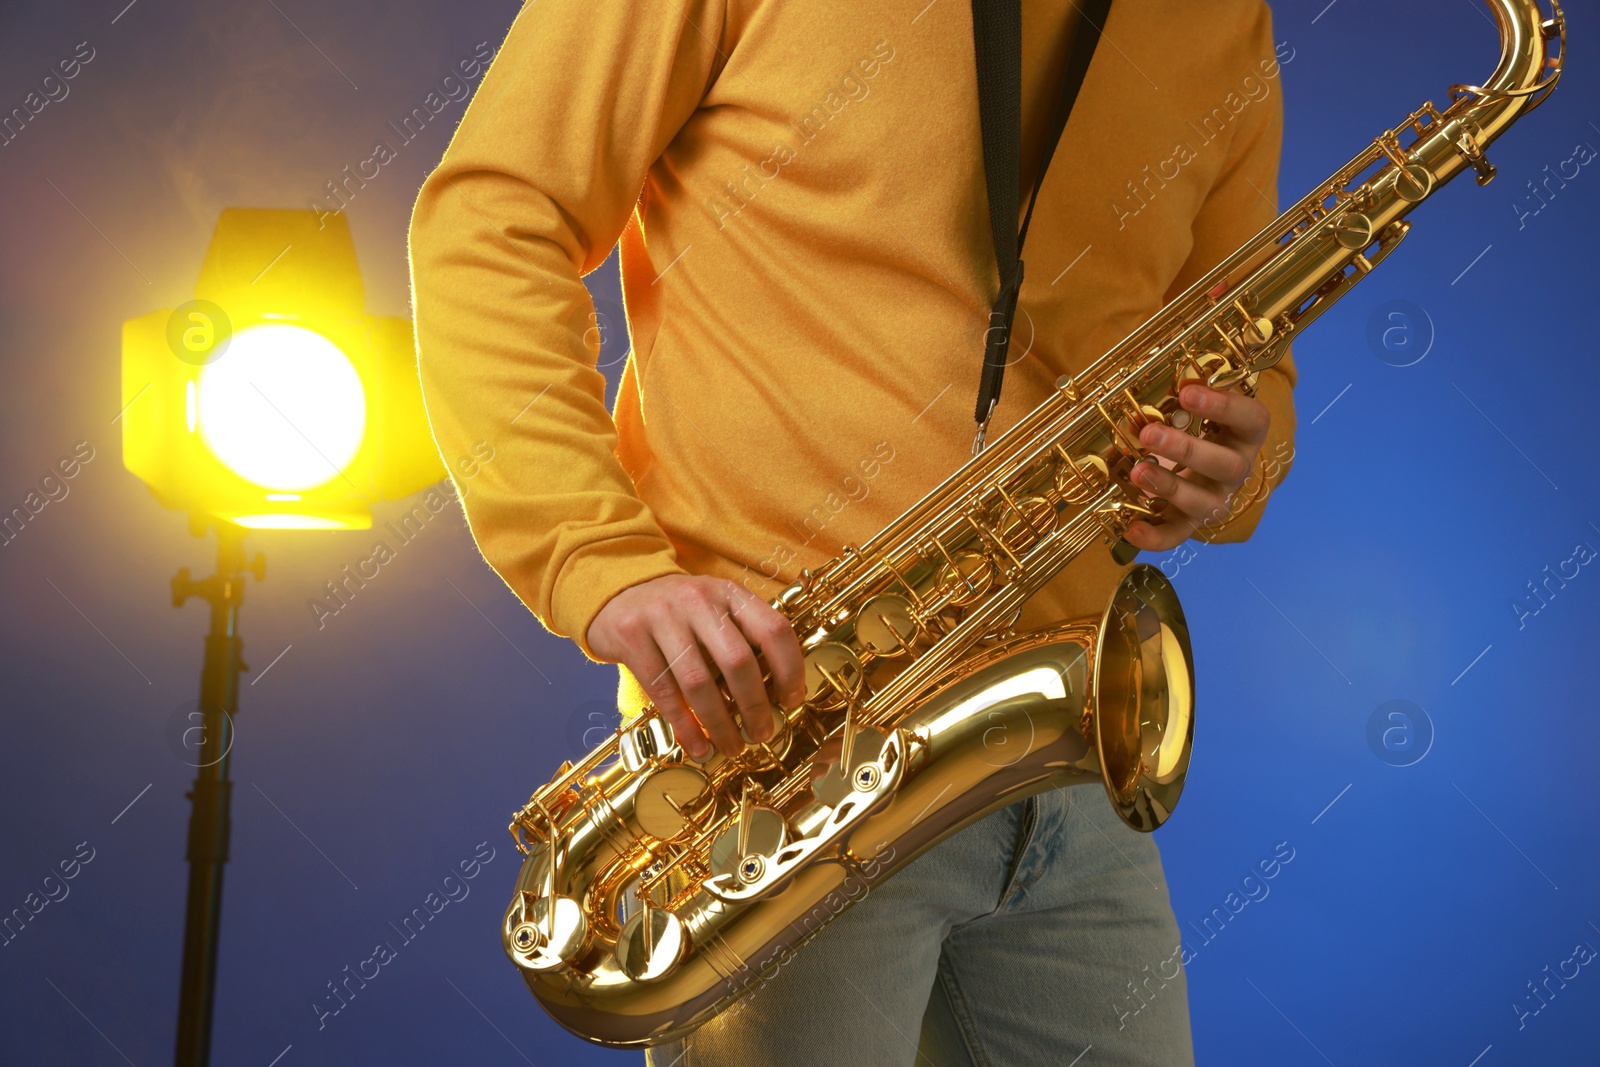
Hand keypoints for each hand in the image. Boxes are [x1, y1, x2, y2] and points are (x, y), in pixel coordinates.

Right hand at [586, 574, 806, 760]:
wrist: (617, 593)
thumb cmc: (678, 612)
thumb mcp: (715, 610)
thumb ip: (742, 637)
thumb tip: (776, 693)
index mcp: (730, 593)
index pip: (773, 629)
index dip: (789, 669)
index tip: (791, 701)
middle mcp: (699, 600)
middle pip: (738, 660)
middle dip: (754, 706)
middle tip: (761, 733)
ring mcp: (662, 617)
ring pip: (699, 682)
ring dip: (720, 723)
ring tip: (732, 747)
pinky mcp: (631, 637)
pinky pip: (663, 691)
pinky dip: (685, 725)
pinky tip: (697, 745)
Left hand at [1122, 383, 1269, 551]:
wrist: (1199, 468)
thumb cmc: (1195, 427)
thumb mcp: (1194, 410)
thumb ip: (1182, 398)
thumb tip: (1152, 382)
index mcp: (1244, 435)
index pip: (1252, 419)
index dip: (1224, 406)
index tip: (1187, 393)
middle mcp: (1236, 469)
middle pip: (1226, 465)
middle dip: (1186, 450)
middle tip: (1149, 433)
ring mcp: (1216, 499)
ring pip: (1203, 502)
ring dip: (1169, 487)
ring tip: (1137, 472)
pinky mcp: (1192, 523)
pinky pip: (1178, 535)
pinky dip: (1155, 537)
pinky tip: (1131, 529)